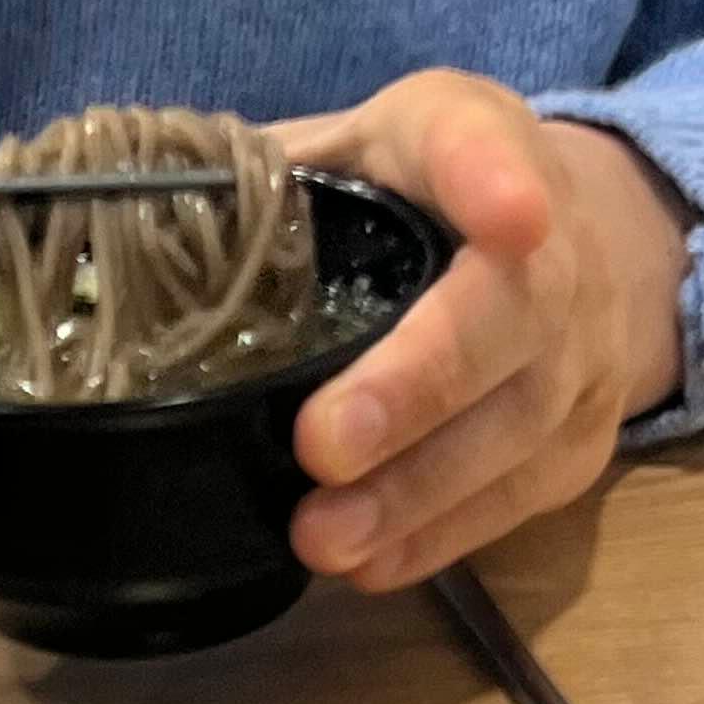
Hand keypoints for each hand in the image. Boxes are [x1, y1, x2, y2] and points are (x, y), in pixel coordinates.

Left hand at [277, 73, 691, 592]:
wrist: (572, 243)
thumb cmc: (416, 197)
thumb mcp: (346, 149)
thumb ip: (263, 184)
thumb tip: (122, 254)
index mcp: (466, 138)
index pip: (475, 138)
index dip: (487, 175)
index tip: (505, 217)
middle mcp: (551, 243)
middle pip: (507, 311)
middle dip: (417, 384)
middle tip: (325, 444)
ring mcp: (581, 350)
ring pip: (515, 424)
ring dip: (415, 491)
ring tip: (324, 536)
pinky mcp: (581, 441)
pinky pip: (517, 496)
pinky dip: (439, 536)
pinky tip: (370, 564)